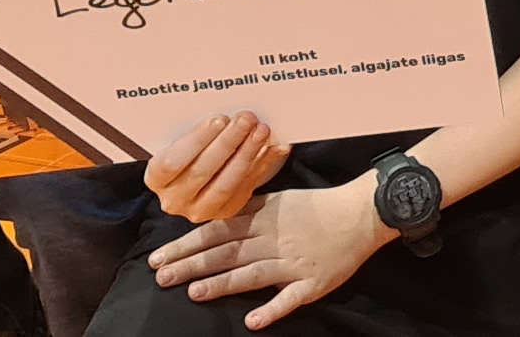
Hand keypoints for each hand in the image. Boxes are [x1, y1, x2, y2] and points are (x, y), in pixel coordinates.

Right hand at [146, 108, 286, 224]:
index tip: (219, 119)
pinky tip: (276, 147)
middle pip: (203, 170)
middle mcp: (175, 200)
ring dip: (247, 153)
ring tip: (262, 130)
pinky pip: (246, 188)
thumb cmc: (188, 152)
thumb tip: (227, 115)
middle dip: (228, 141)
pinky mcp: (225, 212)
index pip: (173, 162)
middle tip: (246, 118)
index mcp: (157, 179)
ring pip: (227, 183)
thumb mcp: (182, 141)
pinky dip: (263, 165)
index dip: (197, 140)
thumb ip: (199, 132)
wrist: (195, 180)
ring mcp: (200, 210)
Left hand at [149, 176, 390, 324]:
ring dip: (222, 283)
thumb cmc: (317, 206)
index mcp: (262, 217)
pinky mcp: (312, 282)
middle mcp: (272, 239)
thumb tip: (214, 218)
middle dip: (192, 265)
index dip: (186, 245)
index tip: (159, 257)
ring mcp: (292, 262)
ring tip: (194, 293)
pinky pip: (290, 298)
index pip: (216, 232)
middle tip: (162, 278)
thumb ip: (247, 209)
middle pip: (226, 253)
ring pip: (251, 273)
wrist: (361, 212)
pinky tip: (252, 321)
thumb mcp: (278, 197)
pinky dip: (272, 309)